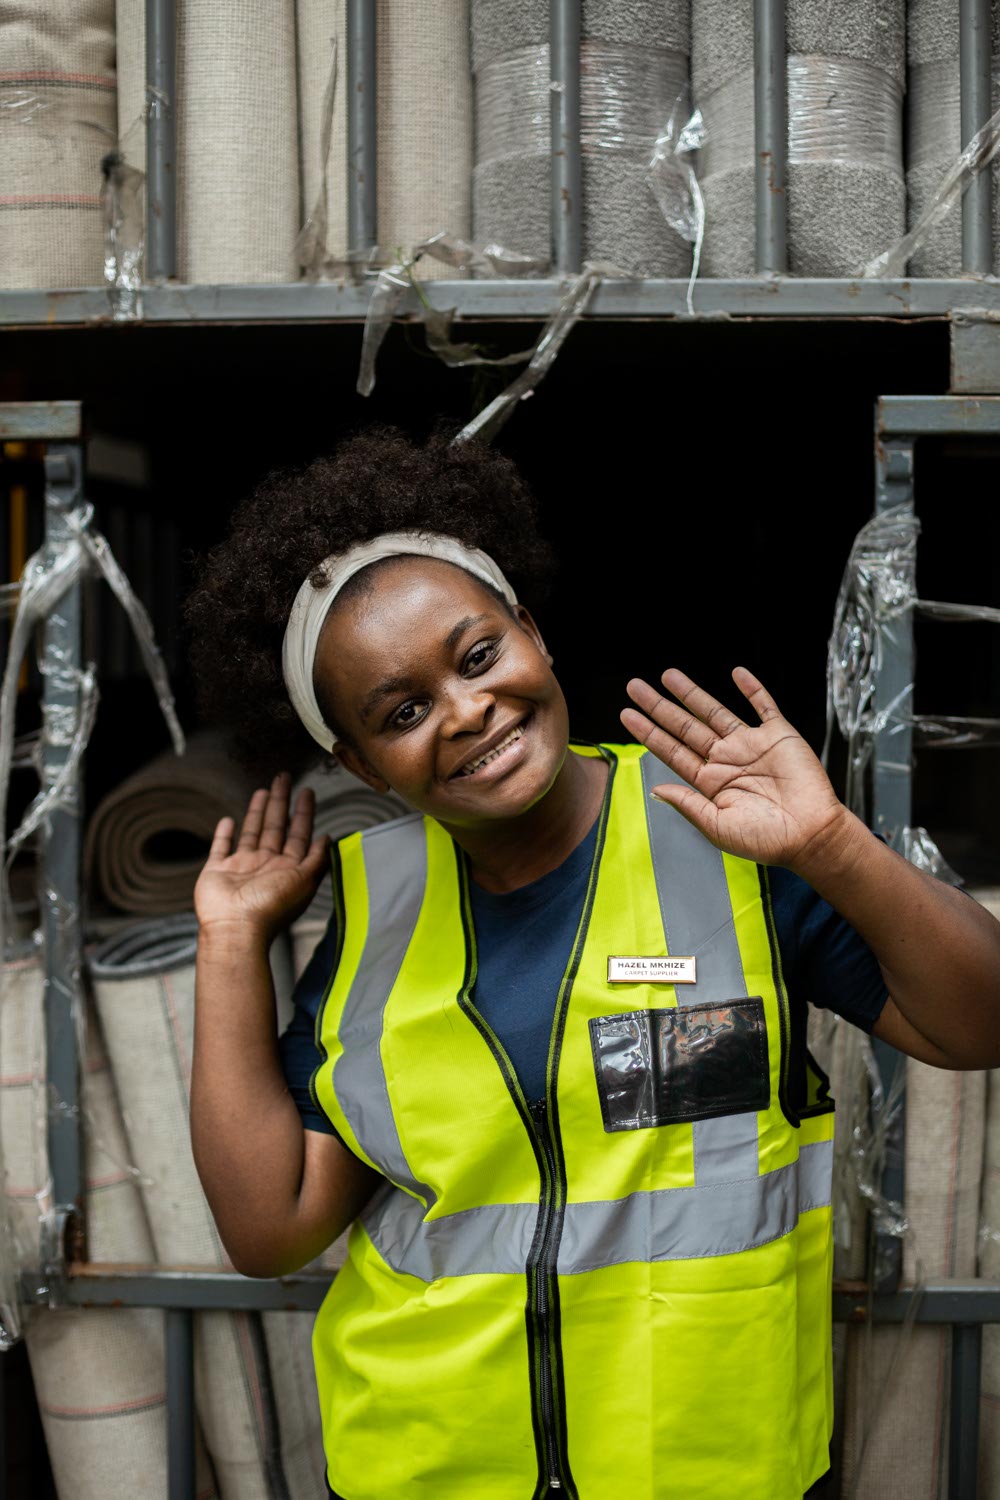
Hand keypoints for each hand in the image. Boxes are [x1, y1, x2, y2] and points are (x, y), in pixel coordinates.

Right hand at [194, 773, 329, 940]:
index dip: (303, 812)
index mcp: (287, 868)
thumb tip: (328, 837)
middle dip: (280, 803)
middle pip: (275, 826)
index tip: (306, 791)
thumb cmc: (271, 907)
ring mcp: (241, 868)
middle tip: (283, 778)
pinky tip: (228, 820)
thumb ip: (317, 858)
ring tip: (263, 791)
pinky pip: (221, 847)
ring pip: (252, 832)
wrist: (235, 929)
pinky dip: (224, 834)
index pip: (298, 833)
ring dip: (257, 812)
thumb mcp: (305, 881)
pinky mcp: (217, 871)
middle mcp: (266, 865)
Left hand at [621, 667, 849, 871]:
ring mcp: (751, 745)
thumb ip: (687, 804)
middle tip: (635, 686)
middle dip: (660, 706)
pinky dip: (752, 689)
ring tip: (667, 675)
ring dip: (692, 693)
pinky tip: (736, 673)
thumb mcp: (717, 827)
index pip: (672, 751)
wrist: (811, 835)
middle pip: (686, 726)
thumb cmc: (766, 840)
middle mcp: (726, 760)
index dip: (649, 732)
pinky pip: (764, 706)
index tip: (627, 715)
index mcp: (710, 783)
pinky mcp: (779, 736)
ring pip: (715, 711)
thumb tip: (655, 789)